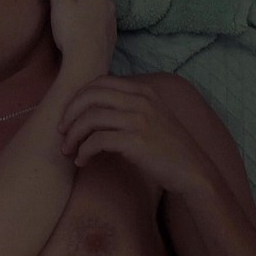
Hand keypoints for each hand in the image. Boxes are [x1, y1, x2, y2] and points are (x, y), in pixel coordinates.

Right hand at [47, 0, 116, 76]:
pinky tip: (82, 33)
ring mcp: (112, 20)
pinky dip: (92, 23)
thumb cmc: (70, 31)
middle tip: (63, 3)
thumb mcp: (59, 0)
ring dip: (87, 9)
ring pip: (98, 7)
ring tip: (72, 20)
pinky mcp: (112, 36)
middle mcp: (108, 2)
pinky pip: (101, 22)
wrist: (86, 64)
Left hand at [59, 76, 212, 194]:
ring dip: (72, 136)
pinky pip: (96, 141)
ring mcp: (139, 120)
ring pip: (89, 119)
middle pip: (89, 96)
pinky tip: (82, 161)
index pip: (99, 82)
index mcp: (143, 91)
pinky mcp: (135, 142)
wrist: (193, 172)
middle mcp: (141, 100)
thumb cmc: (167, 148)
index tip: (69, 116)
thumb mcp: (151, 116)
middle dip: (69, 114)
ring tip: (68, 150)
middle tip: (61, 132)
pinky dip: (83, 151)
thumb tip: (90, 108)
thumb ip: (127, 106)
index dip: (78, 98)